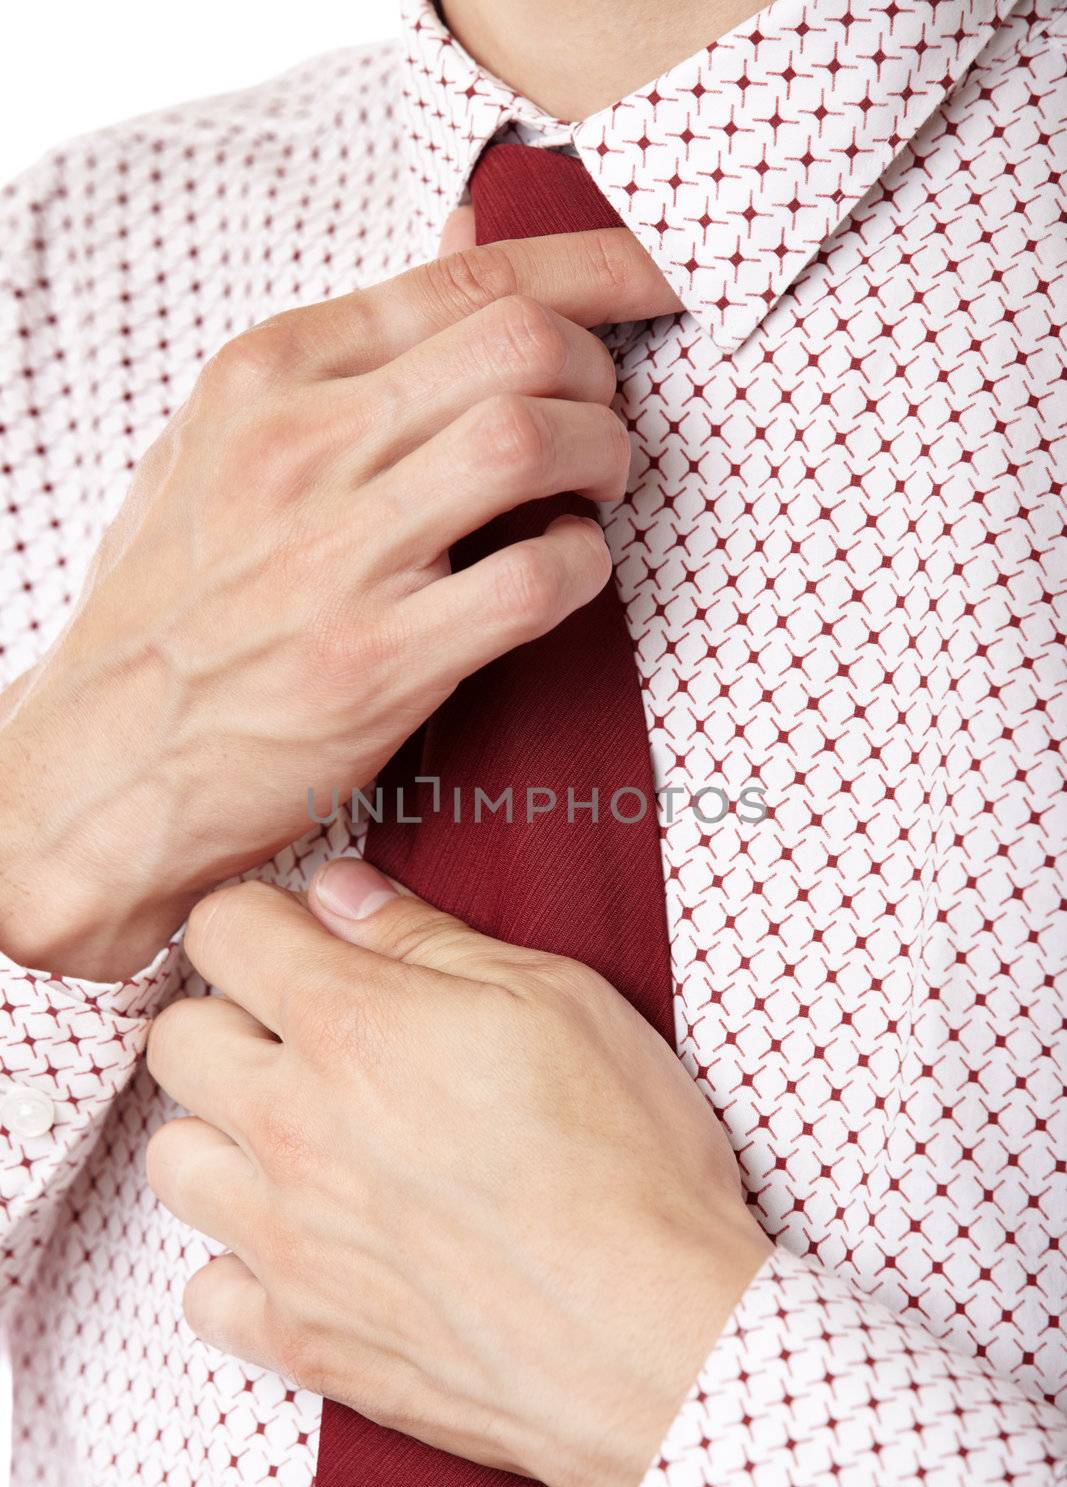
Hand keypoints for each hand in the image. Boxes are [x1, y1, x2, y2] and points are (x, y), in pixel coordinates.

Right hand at [0, 227, 678, 978]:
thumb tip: (466, 234)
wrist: (103, 761)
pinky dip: (582, 569)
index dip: (596, 268)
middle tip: (600, 427)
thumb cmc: (172, 605)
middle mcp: (301, 445)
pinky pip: (536, 578)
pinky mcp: (377, 660)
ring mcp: (337, 552)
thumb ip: (352, 348)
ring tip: (588, 498)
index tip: (658, 280)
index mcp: (267, 374)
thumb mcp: (223, 442)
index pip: (468, 277)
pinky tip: (560, 579)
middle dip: (600, 378)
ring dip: (602, 461)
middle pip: (522, 343)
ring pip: (534, 438)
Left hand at [144, 858, 770, 1486]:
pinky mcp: (301, 1336)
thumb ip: (427, 940)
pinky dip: (241, 1265)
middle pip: (178, 1039)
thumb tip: (343, 895)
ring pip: (171, 1159)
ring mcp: (284, 1239)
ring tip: (300, 1143)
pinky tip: (309, 1247)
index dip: (262, 920)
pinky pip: (204, 1291)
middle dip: (231, 1018)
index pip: (223, 930)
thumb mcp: (554, 1000)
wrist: (653, 1337)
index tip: (299, 940)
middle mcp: (291, 1127)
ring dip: (222, 1137)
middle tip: (306, 1038)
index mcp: (349, 1026)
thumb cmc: (625, 1160)